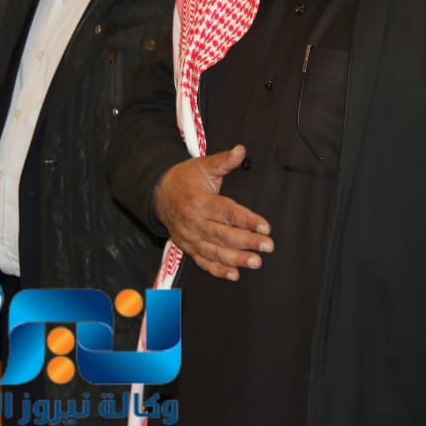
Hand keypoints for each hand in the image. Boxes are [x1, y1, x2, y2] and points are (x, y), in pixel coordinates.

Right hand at [152, 144, 271, 280]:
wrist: (158, 194)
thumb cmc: (184, 179)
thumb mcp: (202, 166)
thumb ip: (223, 161)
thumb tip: (241, 150)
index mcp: (199, 202)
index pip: (227, 212)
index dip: (247, 220)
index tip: (265, 226)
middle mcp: (193, 223)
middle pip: (223, 235)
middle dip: (247, 242)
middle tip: (268, 246)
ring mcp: (190, 238)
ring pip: (214, 252)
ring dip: (236, 259)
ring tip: (256, 262)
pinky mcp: (188, 248)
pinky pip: (203, 262)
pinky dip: (218, 270)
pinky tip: (235, 274)